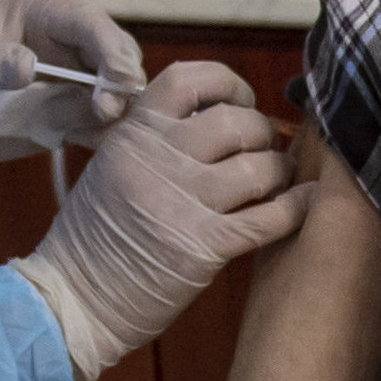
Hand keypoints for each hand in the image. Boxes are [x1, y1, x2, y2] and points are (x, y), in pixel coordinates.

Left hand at [0, 0, 145, 164]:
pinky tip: (86, 145)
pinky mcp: (69, 117)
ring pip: (117, 95)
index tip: (113, 83)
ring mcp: (73, 83)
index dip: (110, 50)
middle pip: (119, 58)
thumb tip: (29, 68)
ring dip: (115, 115)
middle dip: (120, 85)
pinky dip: (103, 137)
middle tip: (103, 113)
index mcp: (46, 15)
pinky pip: (100, 127)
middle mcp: (69, 45)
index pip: (92, 25)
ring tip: (88, 132)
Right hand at [13, 66, 311, 380]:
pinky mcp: (203, 247)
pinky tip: (305, 203)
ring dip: (278, 173)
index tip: (240, 103)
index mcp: (132, 134)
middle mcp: (157, 159)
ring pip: (259, 167)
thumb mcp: (112, 168)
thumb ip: (154, 139)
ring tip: (276, 183)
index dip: (229, 85)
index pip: (190, 79)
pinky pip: (270, 217)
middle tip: (262, 153)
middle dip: (262, 135)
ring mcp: (181, 202)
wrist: (74, 300)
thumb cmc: (94, 239)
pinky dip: (297, 208)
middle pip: (237, 122)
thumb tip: (214, 116)